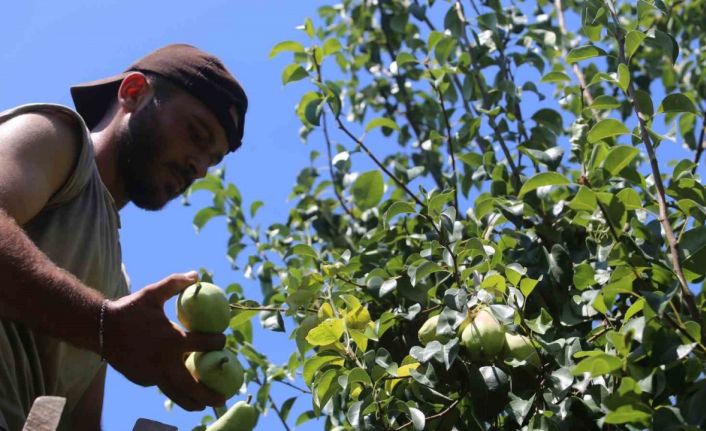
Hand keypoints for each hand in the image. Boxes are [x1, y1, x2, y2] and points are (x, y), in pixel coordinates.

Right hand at [102, 271, 226, 410]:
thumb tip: (197, 275)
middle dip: (208, 393)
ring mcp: (151, 373)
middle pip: (191, 383)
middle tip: (224, 398)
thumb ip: (175, 283)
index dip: (217, 343)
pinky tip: (183, 391)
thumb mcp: (153, 293)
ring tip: (205, 407)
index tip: (224, 342)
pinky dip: (173, 389)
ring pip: (175, 392)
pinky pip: (161, 385)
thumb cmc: (129, 309)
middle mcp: (163, 361)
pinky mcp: (142, 379)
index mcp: (170, 339)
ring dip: (192, 401)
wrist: (99, 328)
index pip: (202, 344)